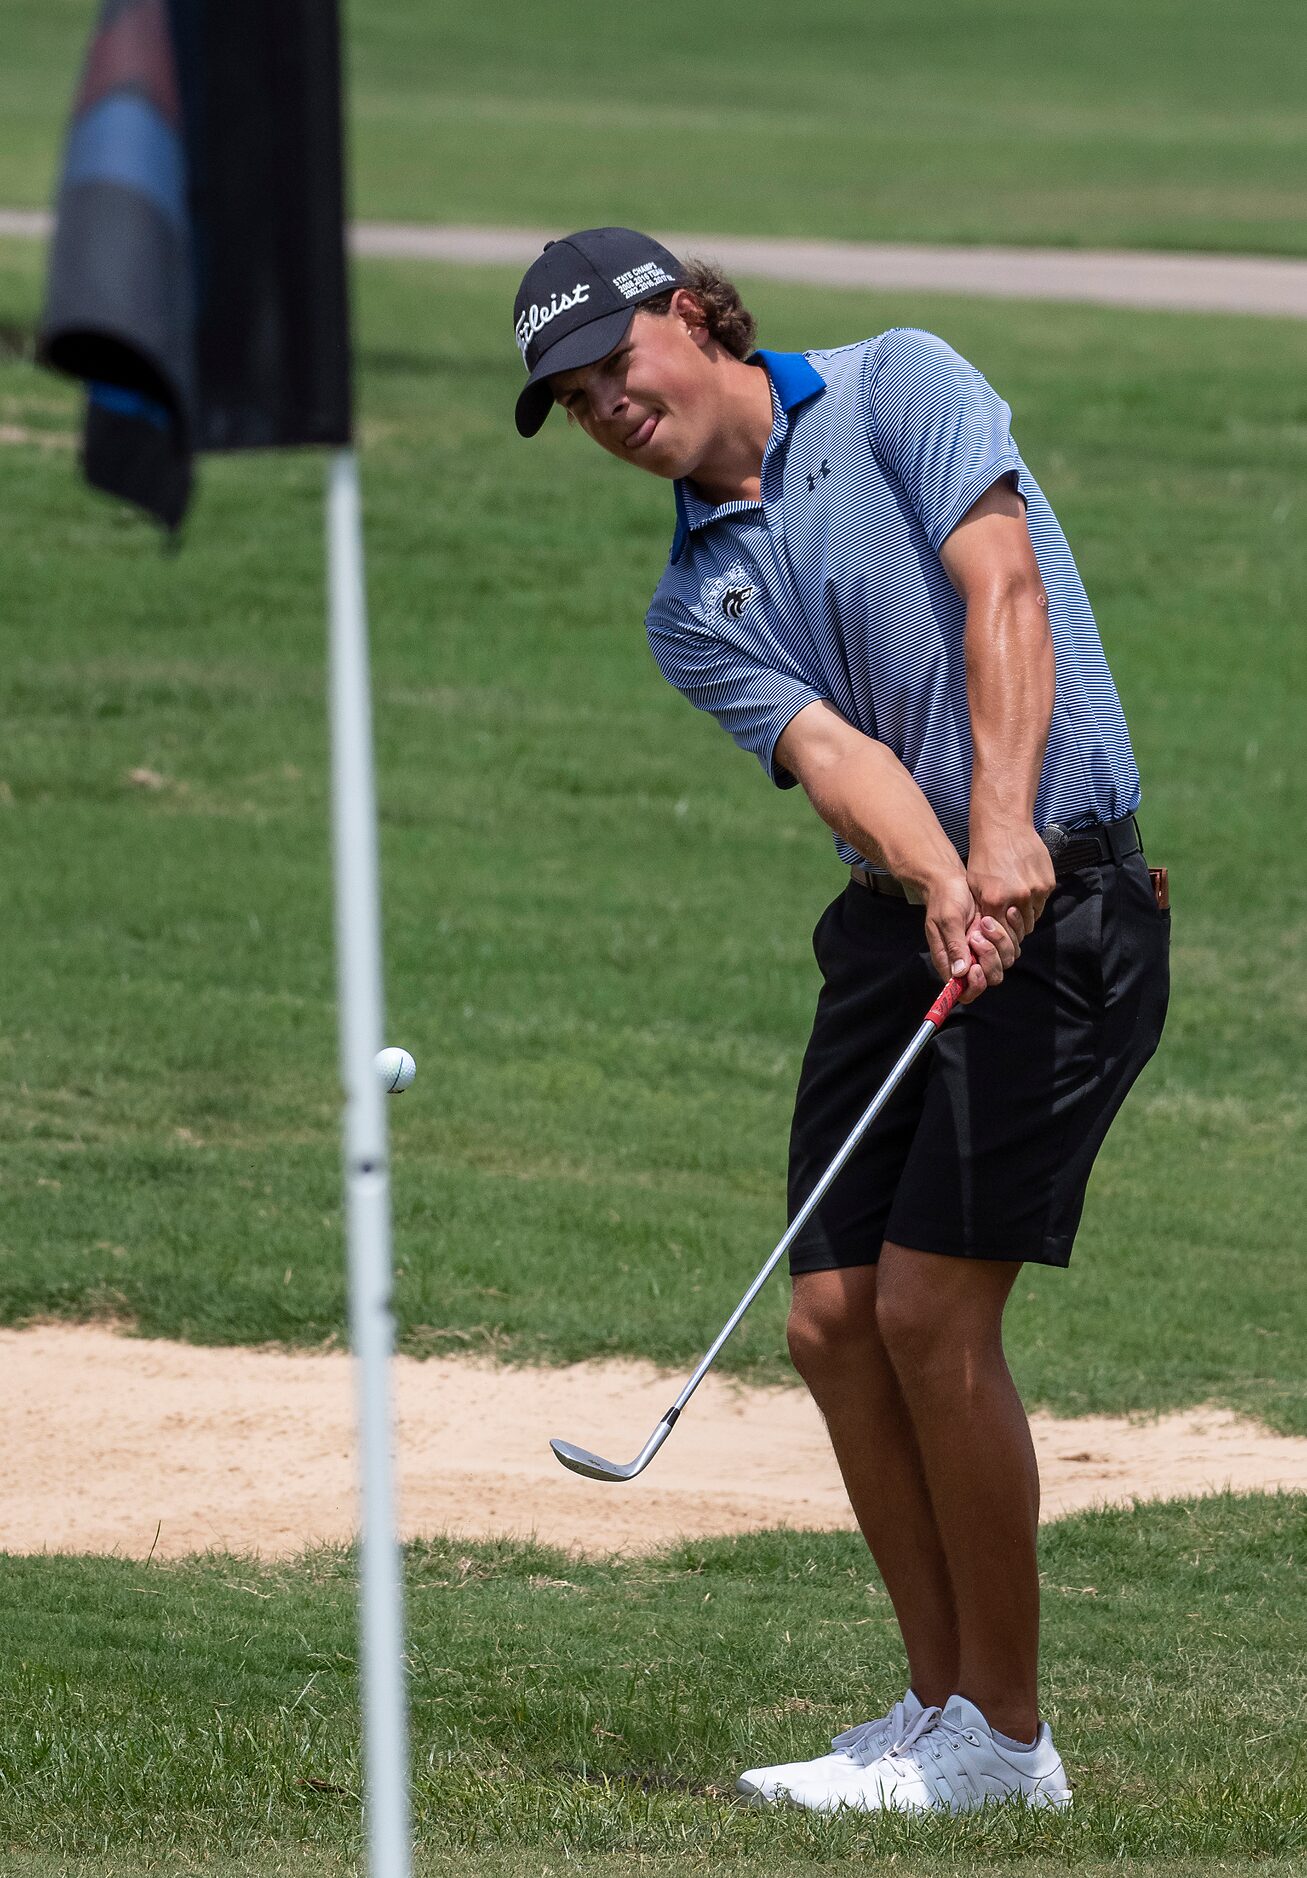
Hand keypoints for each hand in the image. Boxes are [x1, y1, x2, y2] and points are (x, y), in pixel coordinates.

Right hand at [923, 869, 1020, 1006]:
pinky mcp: (997, 939)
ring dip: (1000, 943)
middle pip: (990, 978)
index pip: (965, 991)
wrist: (953, 880)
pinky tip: (1002, 915)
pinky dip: (1011, 933)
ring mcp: (984, 951)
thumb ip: (954, 946)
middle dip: (990, 959)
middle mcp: (968, 961)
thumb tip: (959, 973)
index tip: (975, 967)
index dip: (974, 985)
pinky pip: (1013, 947)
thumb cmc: (945, 899)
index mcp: (950, 962)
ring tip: (986, 921)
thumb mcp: (947, 920)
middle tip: (978, 935)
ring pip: (1004, 962)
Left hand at [966, 821, 1056, 943]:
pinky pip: (1043, 902)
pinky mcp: (1048, 883)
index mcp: (996, 901)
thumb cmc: (984, 855)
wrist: (1004, 827)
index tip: (1001, 934)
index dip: (1002, 936)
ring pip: (1034, 917)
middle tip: (1010, 921)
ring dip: (1026, 915)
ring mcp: (1036, 890)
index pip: (1003, 934)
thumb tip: (989, 930)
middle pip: (1022, 929)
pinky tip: (1025, 890)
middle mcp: (1018, 898)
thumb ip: (983, 909)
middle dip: (1015, 928)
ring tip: (1017, 904)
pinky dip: (1035, 901)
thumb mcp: (974, 885)